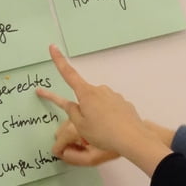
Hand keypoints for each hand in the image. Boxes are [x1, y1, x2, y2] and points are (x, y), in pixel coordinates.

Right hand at [36, 45, 172, 175]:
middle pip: (85, 96)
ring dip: (97, 114)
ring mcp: (113, 95)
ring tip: (103, 131)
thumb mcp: (80, 125)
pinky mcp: (123, 103)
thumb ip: (72, 112)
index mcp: (86, 93)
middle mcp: (100, 90)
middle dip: (83, 109)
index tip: (53, 47)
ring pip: (98, 103)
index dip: (59, 60)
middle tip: (89, 127)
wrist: (132, 138)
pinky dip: (109, 117)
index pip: (68, 74)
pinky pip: (111, 108)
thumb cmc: (104, 133)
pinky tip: (113, 128)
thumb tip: (71, 104)